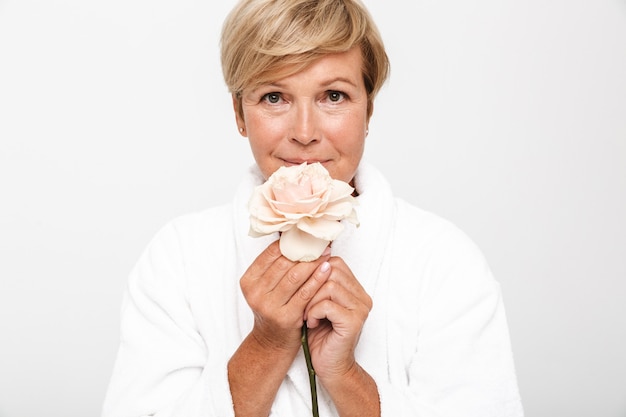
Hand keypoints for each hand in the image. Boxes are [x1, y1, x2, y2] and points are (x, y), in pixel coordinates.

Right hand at [240, 241, 332, 352]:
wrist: (271, 343)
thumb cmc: (273, 309)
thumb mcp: (266, 287)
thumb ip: (275, 266)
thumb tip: (294, 236)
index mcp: (248, 281)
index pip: (271, 253)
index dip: (291, 242)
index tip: (307, 234)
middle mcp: (256, 293)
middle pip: (284, 263)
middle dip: (305, 250)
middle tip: (321, 241)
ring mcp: (270, 306)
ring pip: (295, 276)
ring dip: (314, 262)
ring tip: (326, 253)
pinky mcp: (286, 317)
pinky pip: (305, 292)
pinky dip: (318, 279)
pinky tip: (327, 270)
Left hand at [304, 256, 372, 381]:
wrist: (330, 367)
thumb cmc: (320, 335)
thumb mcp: (317, 303)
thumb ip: (316, 284)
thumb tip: (301, 260)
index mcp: (355, 290)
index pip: (335, 262)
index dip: (314, 270)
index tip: (302, 287)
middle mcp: (362, 297)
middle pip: (332, 270)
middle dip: (311, 284)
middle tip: (303, 303)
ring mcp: (360, 309)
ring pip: (329, 285)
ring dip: (311, 300)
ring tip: (307, 314)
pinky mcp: (353, 322)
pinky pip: (327, 305)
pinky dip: (314, 312)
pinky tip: (312, 323)